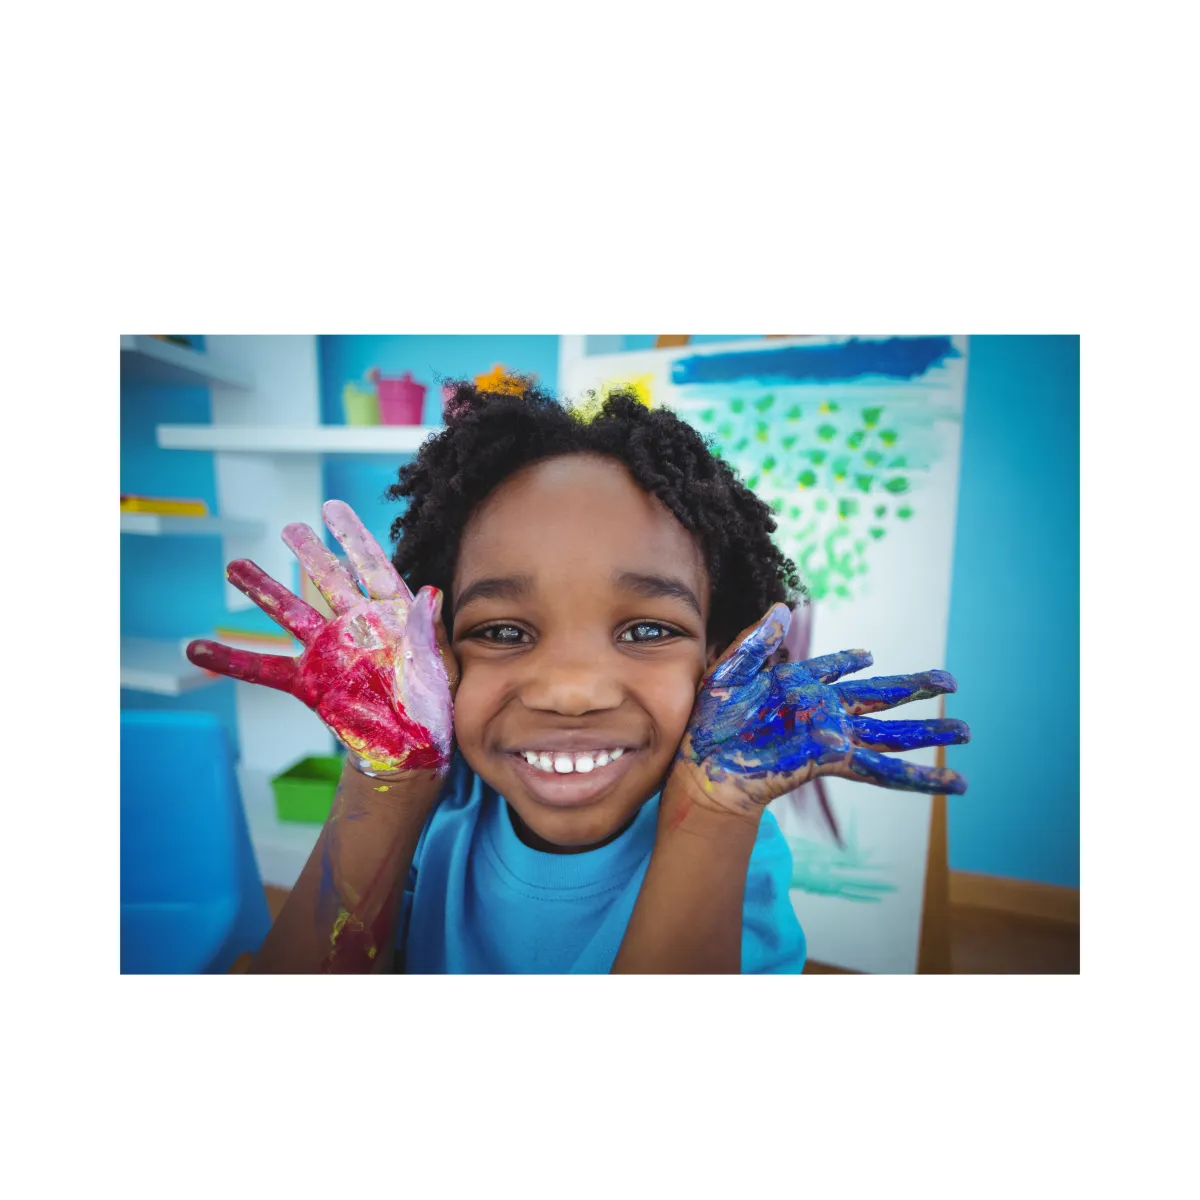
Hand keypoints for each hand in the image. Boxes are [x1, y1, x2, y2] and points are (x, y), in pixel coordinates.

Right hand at [186, 500, 457, 776]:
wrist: (413, 748)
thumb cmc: (434, 706)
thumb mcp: (440, 667)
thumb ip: (431, 632)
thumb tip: (432, 591)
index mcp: (393, 616)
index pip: (371, 567)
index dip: (353, 536)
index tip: (331, 507)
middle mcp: (356, 626)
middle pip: (328, 580)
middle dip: (309, 553)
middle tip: (290, 528)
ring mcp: (329, 653)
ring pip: (290, 614)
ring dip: (263, 590)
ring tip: (235, 566)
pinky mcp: (309, 683)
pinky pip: (265, 669)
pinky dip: (232, 660)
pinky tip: (197, 648)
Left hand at [675, 603, 968, 818]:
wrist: (704, 766)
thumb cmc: (708, 721)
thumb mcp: (728, 671)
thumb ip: (756, 642)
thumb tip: (781, 608)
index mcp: (798, 685)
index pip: (831, 669)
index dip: (847, 661)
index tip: (867, 655)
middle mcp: (822, 710)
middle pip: (880, 697)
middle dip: (915, 688)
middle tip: (951, 680)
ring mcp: (831, 736)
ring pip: (890, 735)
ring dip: (927, 733)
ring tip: (966, 731)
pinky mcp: (832, 760)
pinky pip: (879, 770)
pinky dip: (914, 777)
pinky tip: (947, 781)